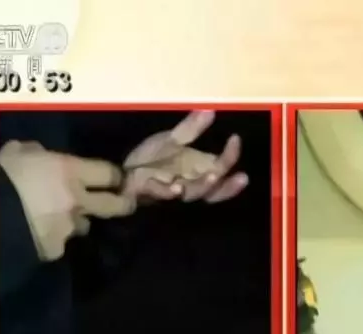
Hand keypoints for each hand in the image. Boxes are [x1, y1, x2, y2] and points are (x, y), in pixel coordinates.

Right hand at [0, 140, 134, 261]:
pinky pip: (59, 244)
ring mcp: (68, 226)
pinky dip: (52, 241)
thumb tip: (39, 153)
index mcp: (70, 171)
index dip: (115, 178)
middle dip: (123, 205)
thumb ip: (36, 153)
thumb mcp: (17, 153)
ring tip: (58, 220)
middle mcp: (78, 200)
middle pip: (115, 205)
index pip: (110, 174)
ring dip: (75, 223)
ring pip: (83, 226)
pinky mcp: (55, 248)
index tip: (117, 181)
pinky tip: (38, 236)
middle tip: (125, 205)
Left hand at [122, 110, 247, 202]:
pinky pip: (163, 195)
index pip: (222, 166)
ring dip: (204, 186)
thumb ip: (191, 129)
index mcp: (198, 169)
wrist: (122, 174)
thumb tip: (210, 110)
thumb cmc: (150, 158)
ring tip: (212, 177)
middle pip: (215, 189)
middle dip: (227, 185)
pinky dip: (169, 192)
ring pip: (195, 194)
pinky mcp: (154, 194)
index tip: (235, 138)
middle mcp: (192, 183)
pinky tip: (176, 187)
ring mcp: (175, 192)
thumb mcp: (171, 140)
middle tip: (240, 175)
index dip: (231, 155)